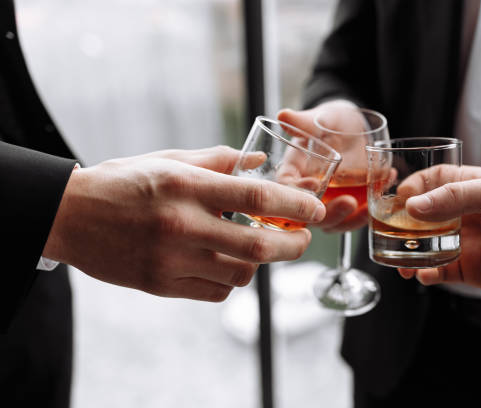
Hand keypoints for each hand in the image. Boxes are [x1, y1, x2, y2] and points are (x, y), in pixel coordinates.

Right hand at [42, 146, 325, 301]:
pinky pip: (216, 292)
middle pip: (258, 244)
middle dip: (293, 244)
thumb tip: (260, 161)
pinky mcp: (161, 286)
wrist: (71, 216)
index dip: (295, 204)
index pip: (256, 196)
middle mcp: (182, 225)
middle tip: (302, 238)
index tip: (315, 209)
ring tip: (256, 247)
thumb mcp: (169, 159)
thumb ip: (218, 160)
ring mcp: (171, 260)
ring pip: (241, 274)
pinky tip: (224, 263)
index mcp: (186, 187)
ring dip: (259, 262)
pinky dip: (232, 281)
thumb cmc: (123, 181)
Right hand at [278, 99, 367, 232]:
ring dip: (351, 220)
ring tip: (368, 207)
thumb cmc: (329, 121)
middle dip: (329, 213)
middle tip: (348, 202)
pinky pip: (356, 217)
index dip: (295, 191)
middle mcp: (308, 193)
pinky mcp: (349, 206)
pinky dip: (370, 210)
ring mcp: (329, 202)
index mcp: (293, 173)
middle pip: (310, 215)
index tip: (312, 183)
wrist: (352, 127)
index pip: (287, 188)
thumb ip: (302, 122)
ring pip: (334, 222)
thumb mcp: (318, 119)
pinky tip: (386, 183)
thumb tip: (284, 116)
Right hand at [397, 165, 480, 301]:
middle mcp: (466, 214)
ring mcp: (466, 242)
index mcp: (473, 187)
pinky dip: (426, 274)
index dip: (411, 189)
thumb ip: (458, 196)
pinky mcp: (471, 270)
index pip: (432, 181)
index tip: (397, 201)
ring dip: (408, 252)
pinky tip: (422, 275)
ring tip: (399, 261)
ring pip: (425, 245)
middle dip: (401, 224)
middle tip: (386, 234)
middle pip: (421, 216)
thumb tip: (414, 207)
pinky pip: (440, 271)